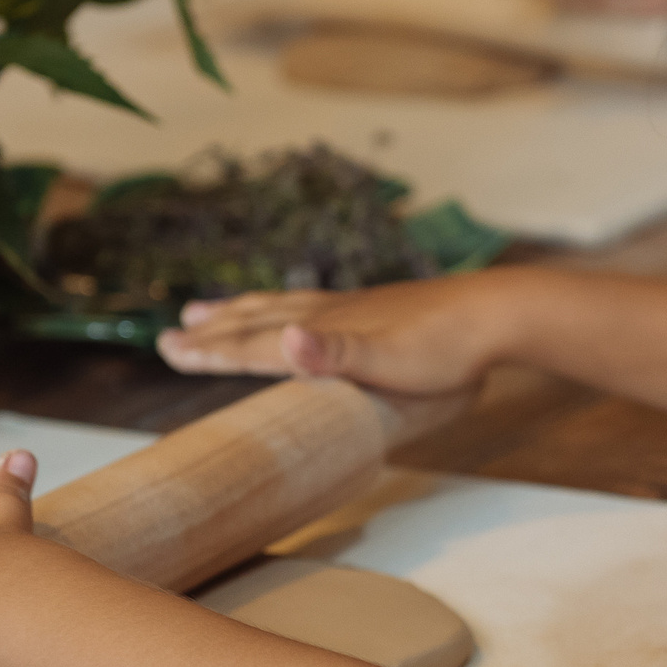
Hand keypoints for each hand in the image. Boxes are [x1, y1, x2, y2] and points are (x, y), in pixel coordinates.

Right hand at [155, 272, 514, 391]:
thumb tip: (284, 339)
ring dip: (239, 315)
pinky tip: (294, 317)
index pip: (254, 343)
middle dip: (212, 332)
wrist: (496, 315)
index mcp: (325, 330)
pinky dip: (284, 312)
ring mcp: (351, 309)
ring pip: (280, 310)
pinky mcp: (374, 310)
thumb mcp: (388, 358)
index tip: (171, 350)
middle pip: (256, 322)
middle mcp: (330, 314)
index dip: (211, 350)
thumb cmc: (446, 347)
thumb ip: (334, 352)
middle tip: (171, 338)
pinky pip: (311, 307)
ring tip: (209, 312)